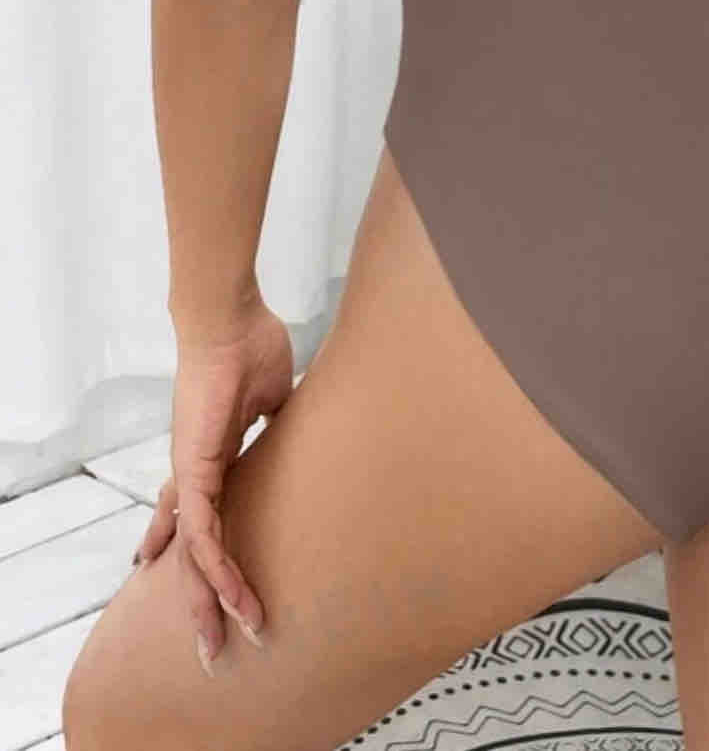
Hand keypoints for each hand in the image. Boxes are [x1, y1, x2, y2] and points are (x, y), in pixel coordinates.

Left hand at [135, 297, 292, 671]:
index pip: (191, 508)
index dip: (176, 538)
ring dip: (209, 601)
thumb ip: (278, 420)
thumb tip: (297, 427)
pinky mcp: (196, 472)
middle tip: (209, 642)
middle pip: (189, 546)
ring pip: (192, 554)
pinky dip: (218, 568)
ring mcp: (190, 474)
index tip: (157, 565)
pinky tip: (231, 596)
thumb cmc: (251, 342)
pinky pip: (204, 534)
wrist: (228, 319)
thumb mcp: (273, 394)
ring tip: (226, 639)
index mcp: (210, 451)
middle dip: (196, 596)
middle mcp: (192, 469)